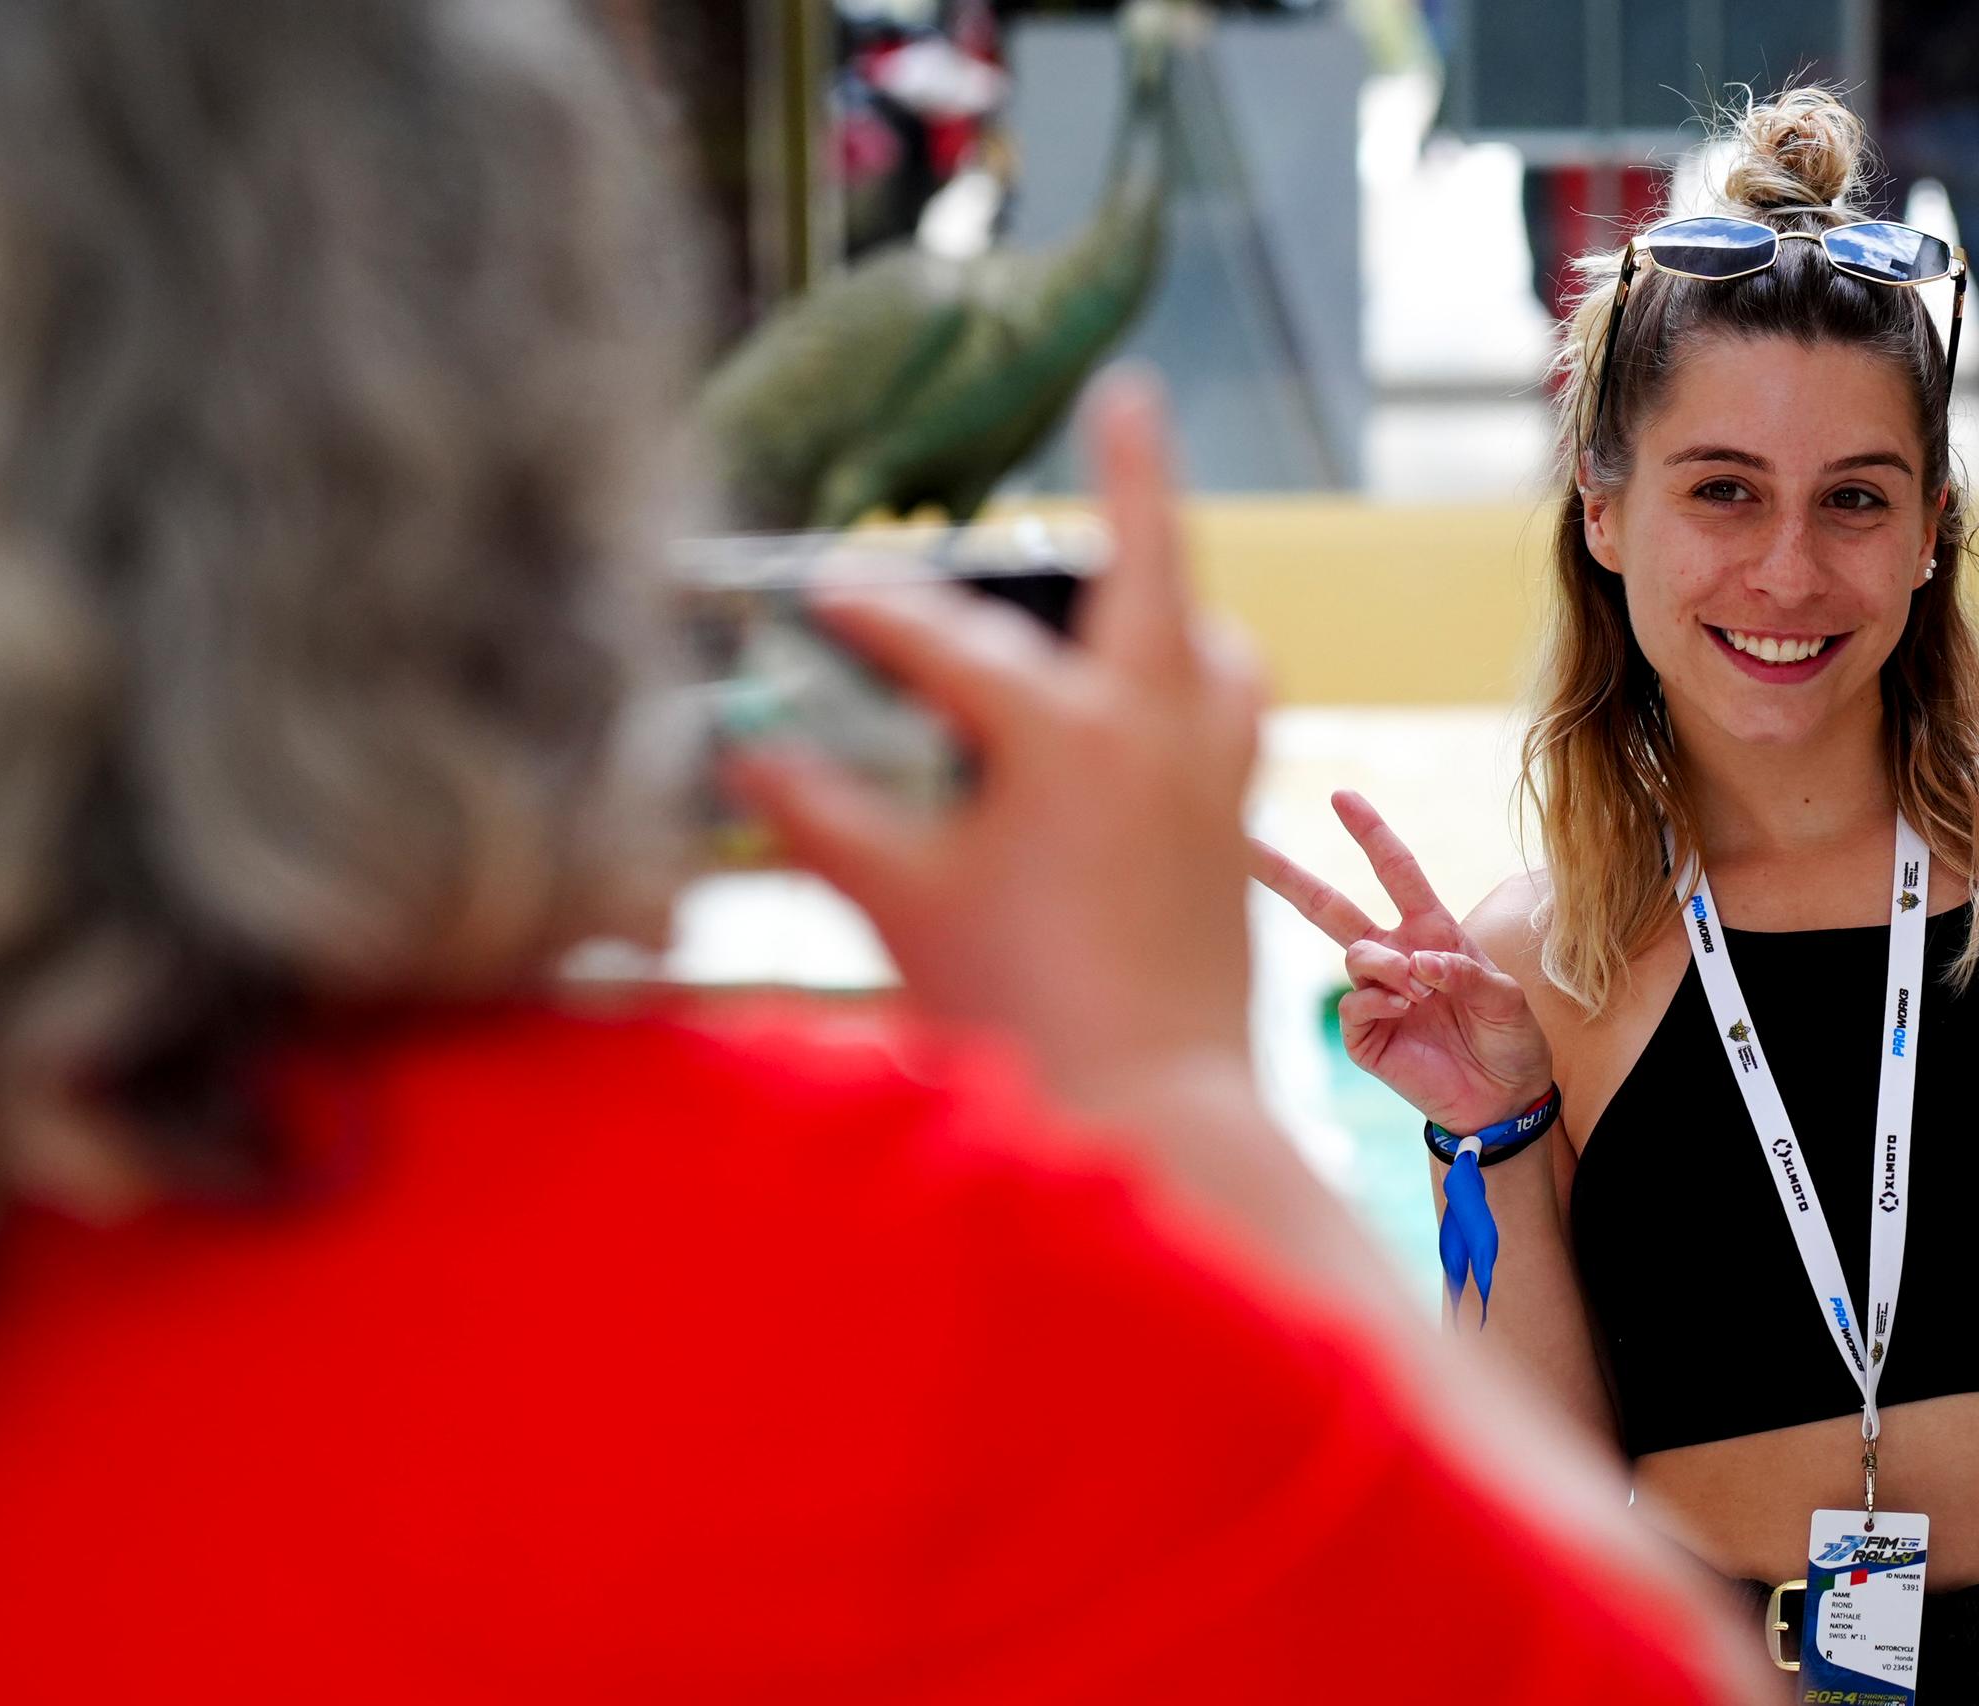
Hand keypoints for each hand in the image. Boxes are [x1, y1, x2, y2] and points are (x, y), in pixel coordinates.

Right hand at [728, 370, 1264, 1113]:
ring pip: (1213, 642)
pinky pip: (1235, 713)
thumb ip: (822, 819)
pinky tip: (1164, 703)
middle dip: (1135, 475)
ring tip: (1140, 570)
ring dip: (1176, 594)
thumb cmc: (1025, 1016)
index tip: (822, 590)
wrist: (1154, 1113)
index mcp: (1068, 737)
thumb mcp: (903, 905)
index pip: (949, 645)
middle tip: (1131, 392)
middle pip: (1151, 567)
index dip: (875, 613)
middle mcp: (1159, 731)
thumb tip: (744, 755)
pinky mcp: (1231, 827)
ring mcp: (1210, 776)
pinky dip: (1205, 679)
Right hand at [1252, 792, 1551, 1131]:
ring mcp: (1377, 996)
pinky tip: (1403, 1010)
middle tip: (1246, 846)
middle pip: (1330, 908)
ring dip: (1383, 964)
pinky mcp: (1366, 1036)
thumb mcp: (1508, 999)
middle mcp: (1396, 957)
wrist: (1504, 1100)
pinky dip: (1376, 1000)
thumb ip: (1468, 974)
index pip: (1395, 872)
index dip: (1370, 833)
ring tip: (1417, 991)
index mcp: (1431, 932)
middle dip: (1289, 877)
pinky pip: (1352, 1004)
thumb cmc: (1511, 1040)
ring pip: (1353, 955)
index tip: (1341, 797)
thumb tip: (1420, 962)